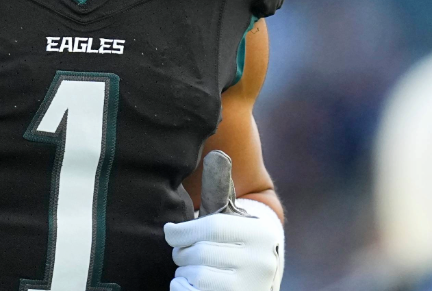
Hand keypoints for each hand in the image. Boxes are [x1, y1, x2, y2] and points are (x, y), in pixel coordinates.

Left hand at [164, 199, 283, 290]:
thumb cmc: (233, 245)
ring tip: (193, 269)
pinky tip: (190, 284)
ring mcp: (249, 287)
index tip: (171, 233)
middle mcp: (261, 262)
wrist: (254, 283)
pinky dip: (182, 288)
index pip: (211, 227)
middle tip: (185, 254)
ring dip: (184, 273)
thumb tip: (216, 153)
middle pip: (200, 252)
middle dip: (183, 253)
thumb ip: (220, 191)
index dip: (183, 231)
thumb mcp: (231, 219)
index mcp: (260, 234)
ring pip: (196, 275)